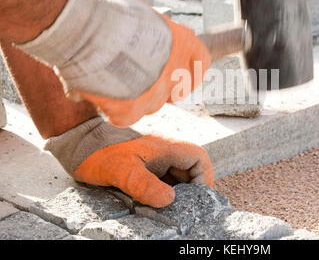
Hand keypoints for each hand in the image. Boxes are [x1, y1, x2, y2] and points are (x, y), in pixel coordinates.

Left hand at [46, 117, 213, 207]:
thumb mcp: (121, 169)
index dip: (205, 179)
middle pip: (191, 171)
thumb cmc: (98, 150)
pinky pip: (162, 183)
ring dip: (176, 195)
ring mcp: (155, 161)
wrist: (78, 142)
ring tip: (168, 212)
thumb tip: (168, 199)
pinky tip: (153, 207)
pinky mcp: (145, 169)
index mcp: (167, 147)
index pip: (199, 159)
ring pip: (177, 179)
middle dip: (191, 192)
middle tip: (182, 211)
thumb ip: (144, 184)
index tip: (198, 199)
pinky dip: (162, 195)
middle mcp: (165, 153)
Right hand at [81, 15, 210, 127]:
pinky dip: (112, 110)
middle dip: (159, 88)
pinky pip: (125, 117)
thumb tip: (159, 34)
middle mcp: (175, 72)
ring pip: (149, 105)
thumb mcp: (144, 16)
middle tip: (136, 78)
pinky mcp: (130, 112)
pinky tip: (97, 93)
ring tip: (108, 79)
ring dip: (133, 97)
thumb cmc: (109, 14)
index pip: (201, 64)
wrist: (83, 29)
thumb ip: (157, 33)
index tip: (180, 74)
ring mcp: (155, 95)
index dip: (191, 72)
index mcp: (184, 43)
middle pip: (175, 90)